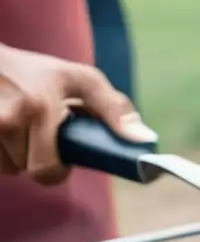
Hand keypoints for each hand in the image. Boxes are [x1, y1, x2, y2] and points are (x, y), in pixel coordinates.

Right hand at [0, 44, 156, 184]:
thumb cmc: (33, 70)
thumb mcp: (78, 79)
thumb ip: (113, 108)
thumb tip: (143, 139)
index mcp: (38, 110)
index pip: (47, 171)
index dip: (56, 171)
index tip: (59, 158)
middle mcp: (8, 120)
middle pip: (27, 170)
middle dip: (36, 159)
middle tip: (38, 137)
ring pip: (7, 167)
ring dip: (14, 155)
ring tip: (18, 129)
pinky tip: (3, 130)